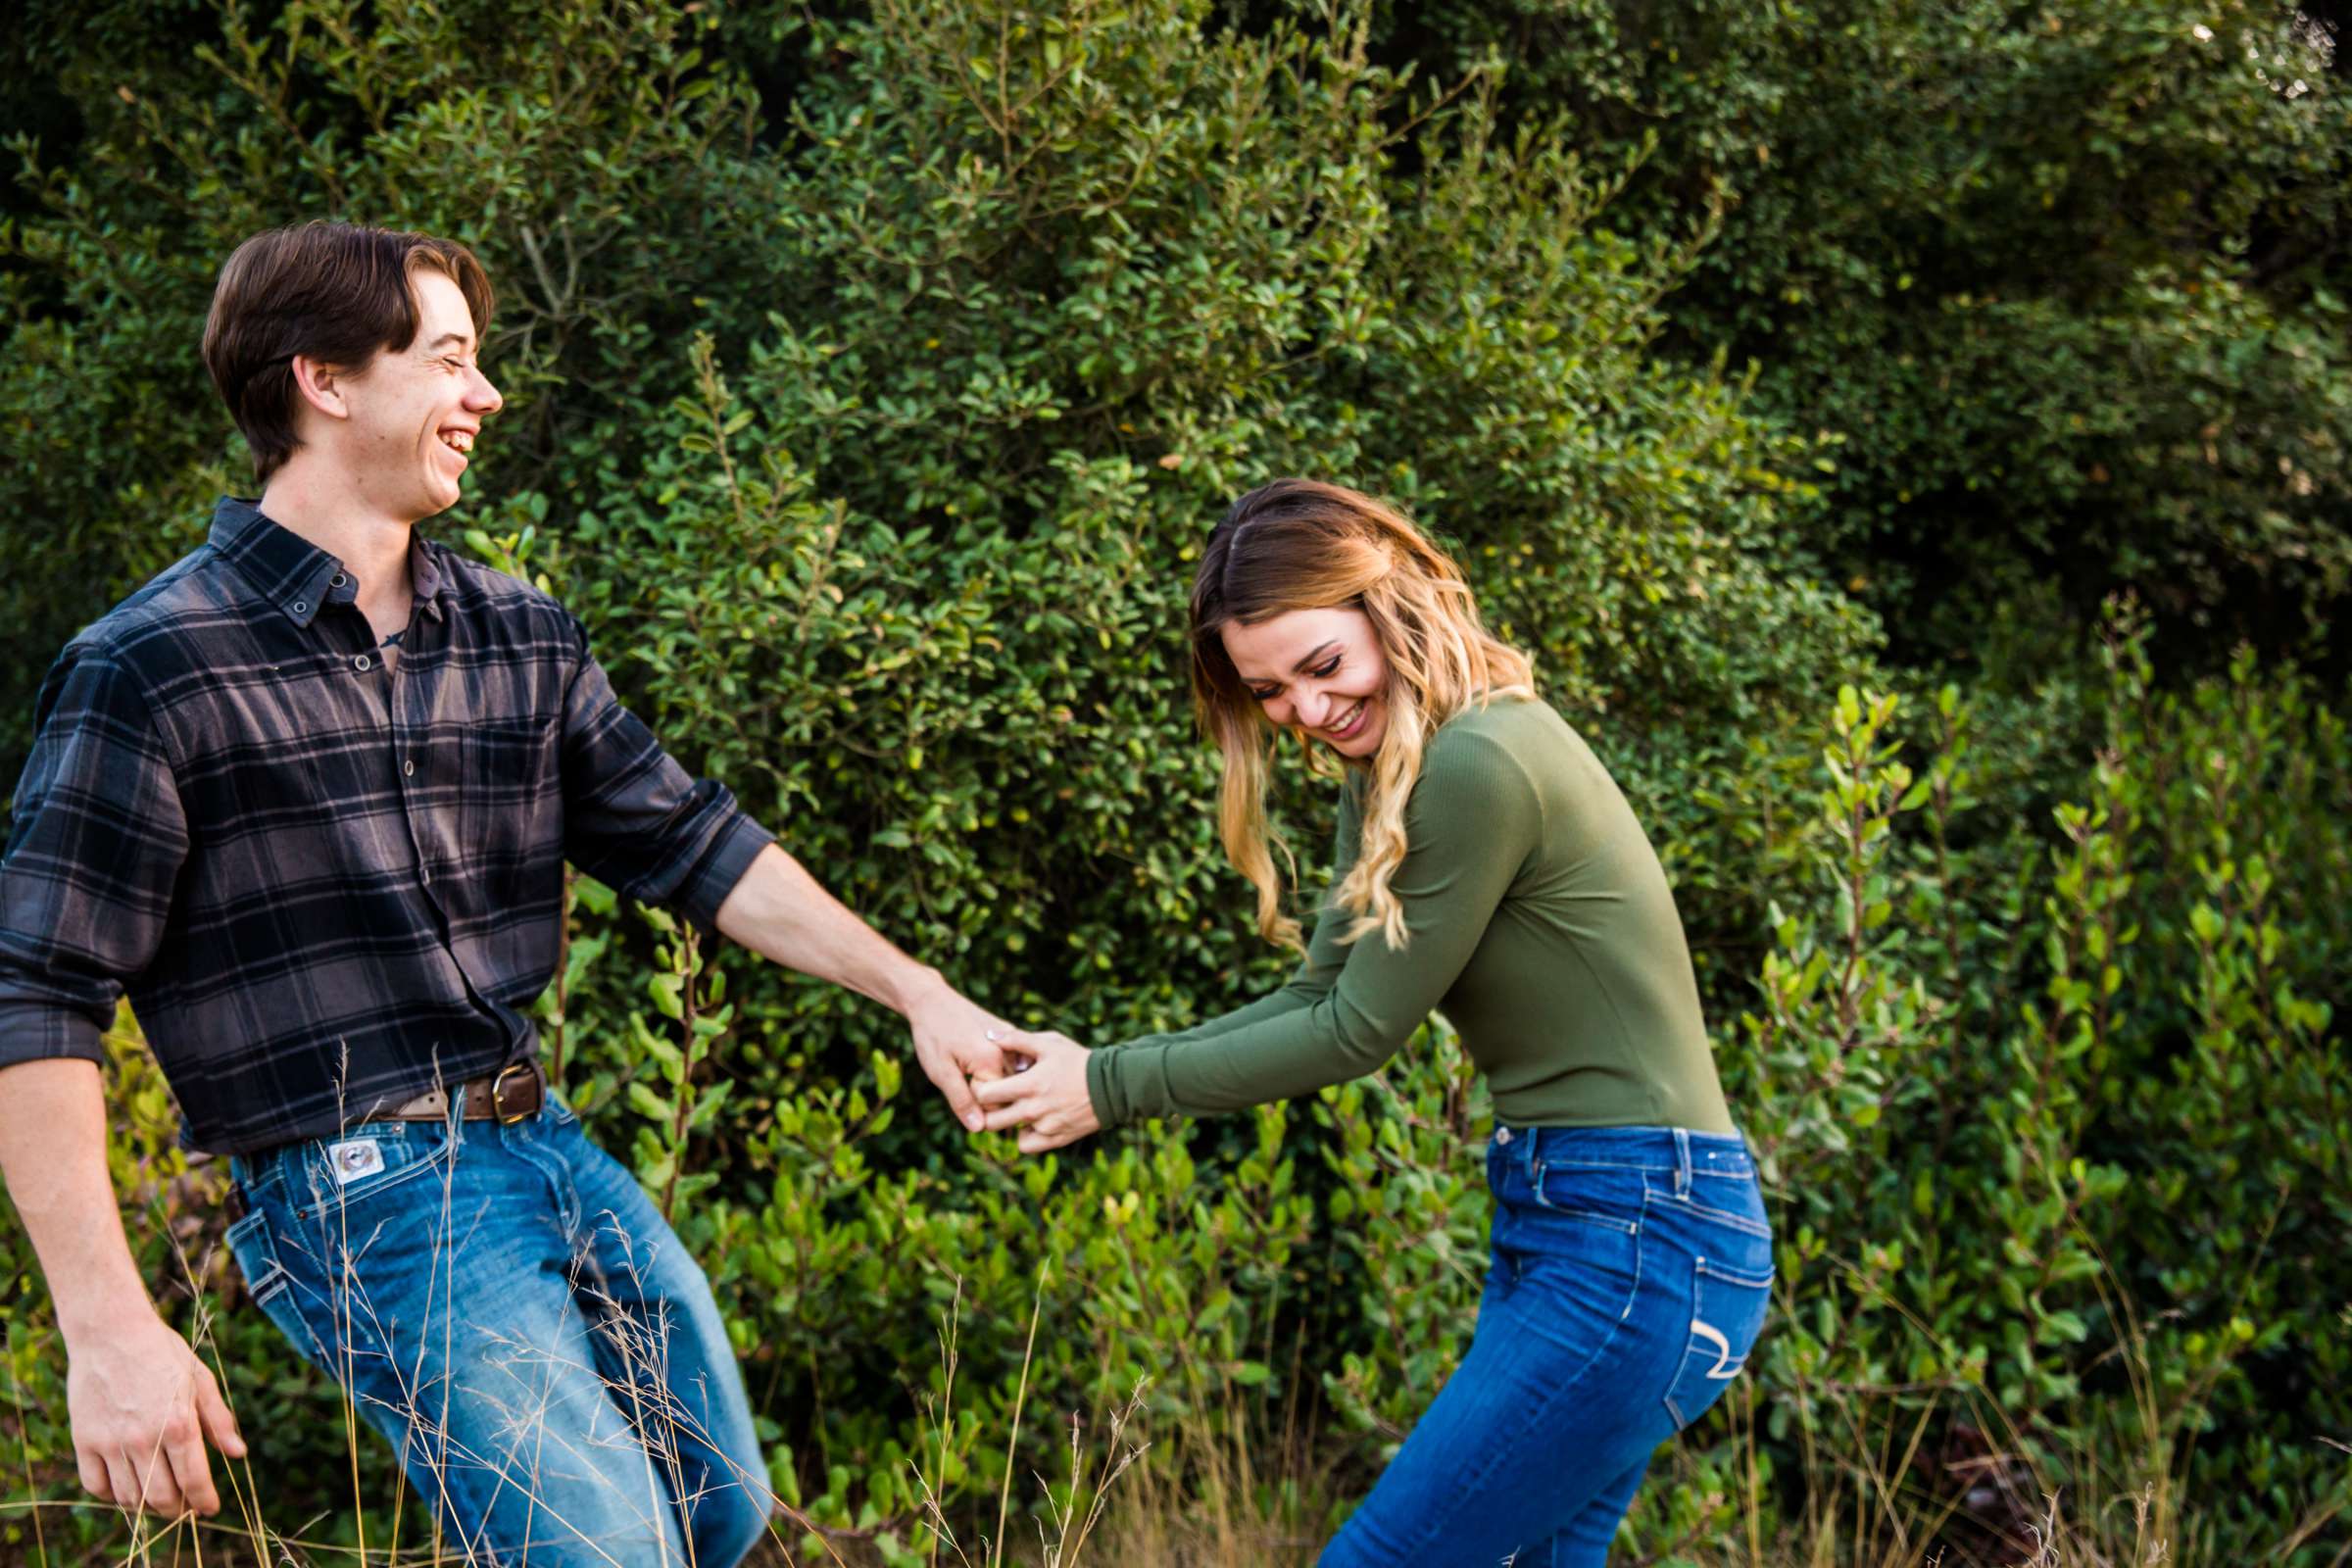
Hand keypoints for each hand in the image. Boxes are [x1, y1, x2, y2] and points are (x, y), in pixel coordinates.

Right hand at [67, 1308, 244, 1517]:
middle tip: (185, 1505)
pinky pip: (97, 1486)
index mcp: (179, 1424)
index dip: (204, 1502)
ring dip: (147, 1505)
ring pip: (130, 1498)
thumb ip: (219, 1420)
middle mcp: (144, 1439)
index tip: (209, 1509)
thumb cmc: (163, 1353)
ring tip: (159, 1496)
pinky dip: (113, 1495)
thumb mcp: (200, 1380)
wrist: (111, 1332)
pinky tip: (127, 1485)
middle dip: (178, 1509)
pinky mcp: (84, 1441)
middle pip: (163, 1497)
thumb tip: (238, 1454)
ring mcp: (111, 1442)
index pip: (195, 1481)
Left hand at [901, 973, 1014, 1131]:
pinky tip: (975, 1056)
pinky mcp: (1007, 1034)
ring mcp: (1010, 1040)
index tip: (957, 1085)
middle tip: (960, 1076)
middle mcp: (1007, 1050)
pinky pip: (1010, 1061)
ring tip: (966, 1065)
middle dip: (985, 1093)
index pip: (995, 1102)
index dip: (975, 1102)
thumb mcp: (940, 1072)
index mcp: (992, 1061)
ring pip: (1009, 1076)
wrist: (931, 999)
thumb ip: (961, 1101)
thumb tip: (979, 1128)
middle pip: (1006, 1090)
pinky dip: (998, 1067)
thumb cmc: (932, 1035)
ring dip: (993, 1080)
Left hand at [973, 1029, 1100, 1153]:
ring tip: (1016, 1109)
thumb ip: (1017, 1039)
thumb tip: (991, 1035)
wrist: (1111, 1086)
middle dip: (989, 1110)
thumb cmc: (1078, 1061)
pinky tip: (1032, 1122)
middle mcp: (1033, 1109)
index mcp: (1029, 1085)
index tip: (987, 1084)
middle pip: (991, 1121)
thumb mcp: (1049, 1043)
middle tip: (997, 1100)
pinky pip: (1027, 1145)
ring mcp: (1044, 1126)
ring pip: (1008, 1133)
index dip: (980, 1089)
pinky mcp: (1056, 1138)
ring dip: (1008, 1123)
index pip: (985, 1095)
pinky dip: (1026, 1135)